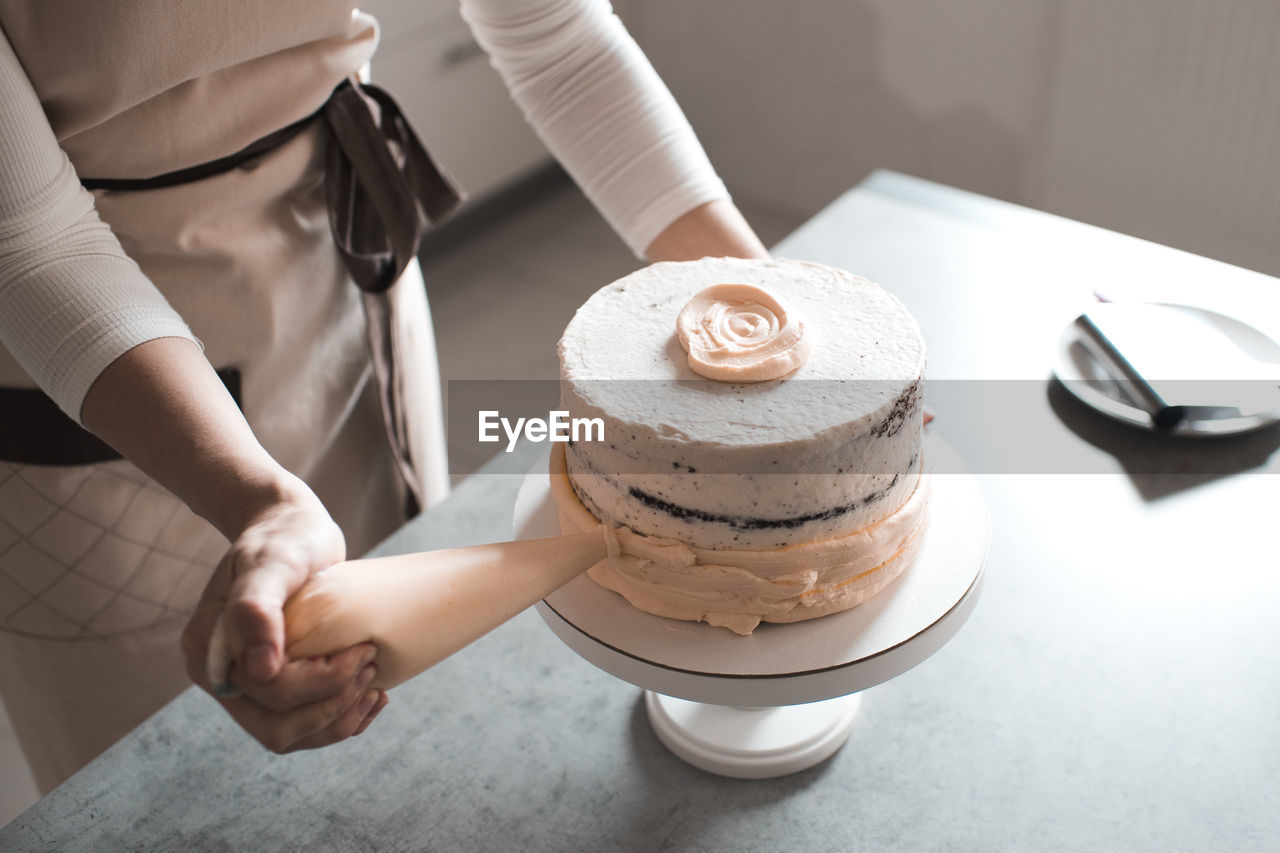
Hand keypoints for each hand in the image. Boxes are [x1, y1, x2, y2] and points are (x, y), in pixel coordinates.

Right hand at [181, 487, 388, 751]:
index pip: (269, 695)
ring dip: (339, 723)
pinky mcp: (278, 686)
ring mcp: (250, 687)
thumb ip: (255, 607)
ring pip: (293, 736)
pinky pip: (305, 726)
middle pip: (278, 729)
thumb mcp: (270, 561)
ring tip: (376, 691)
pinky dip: (341, 720)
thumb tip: (260, 670)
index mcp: (210, 655)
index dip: (321, 683)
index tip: (362, 649)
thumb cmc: (281, 539)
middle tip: (372, 669)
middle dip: (332, 709)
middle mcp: (225, 679)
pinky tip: (371, 697)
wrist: (290, 530)